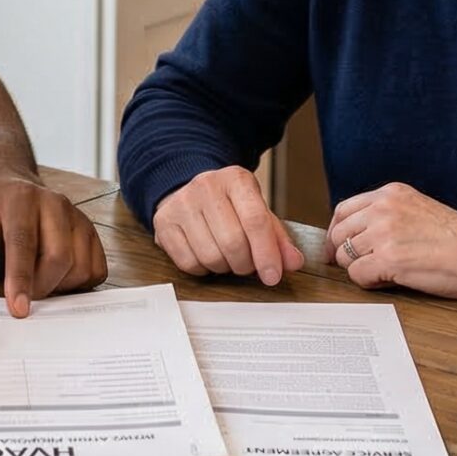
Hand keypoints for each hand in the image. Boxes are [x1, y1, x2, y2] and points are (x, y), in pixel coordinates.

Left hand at [0, 174, 108, 316]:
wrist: (7, 190)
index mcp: (20, 199)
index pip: (24, 242)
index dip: (21, 278)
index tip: (18, 309)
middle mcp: (55, 204)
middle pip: (59, 257)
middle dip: (40, 288)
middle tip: (21, 300)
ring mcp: (77, 217)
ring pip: (80, 266)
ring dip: (59, 287)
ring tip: (35, 282)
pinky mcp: (90, 233)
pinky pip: (95, 270)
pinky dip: (78, 284)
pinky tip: (56, 279)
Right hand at [151, 165, 303, 285]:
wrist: (188, 190)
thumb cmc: (228, 205)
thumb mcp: (257, 211)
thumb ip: (277, 238)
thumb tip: (293, 262)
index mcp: (236, 179)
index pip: (255, 220)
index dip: (267, 253)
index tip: (273, 276)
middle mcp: (206, 186)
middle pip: (233, 243)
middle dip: (246, 264)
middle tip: (248, 263)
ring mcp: (181, 204)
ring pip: (211, 257)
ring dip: (225, 267)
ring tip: (227, 256)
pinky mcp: (163, 223)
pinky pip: (189, 263)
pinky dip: (203, 269)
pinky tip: (207, 255)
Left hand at [325, 183, 456, 298]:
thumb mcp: (417, 210)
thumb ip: (387, 215)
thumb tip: (357, 236)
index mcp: (391, 193)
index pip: (344, 210)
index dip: (337, 232)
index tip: (337, 247)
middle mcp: (384, 208)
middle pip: (340, 233)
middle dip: (345, 253)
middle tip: (361, 266)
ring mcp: (384, 232)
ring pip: (346, 256)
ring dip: (361, 268)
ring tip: (386, 272)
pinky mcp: (389, 258)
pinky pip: (357, 274)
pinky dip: (369, 282)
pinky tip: (389, 279)